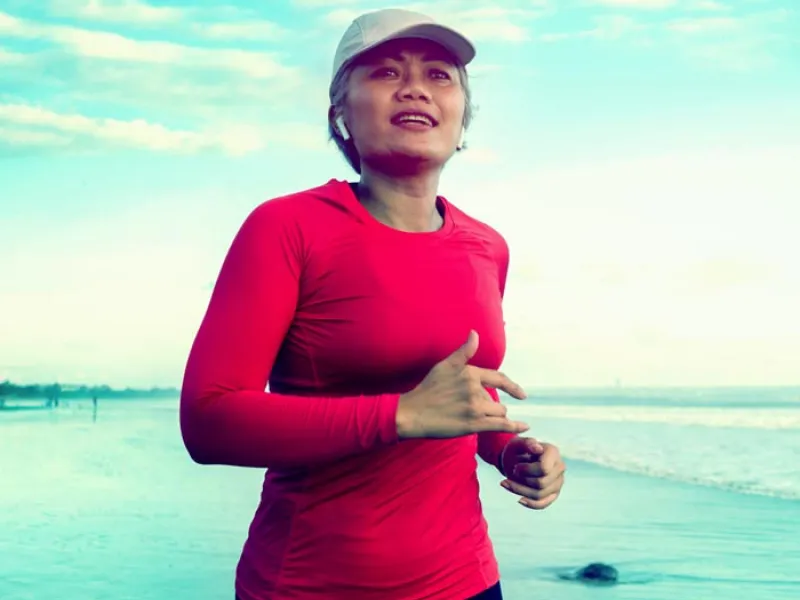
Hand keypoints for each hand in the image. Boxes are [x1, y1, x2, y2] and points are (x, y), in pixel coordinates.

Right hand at [396, 330, 528, 438]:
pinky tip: (524, 427)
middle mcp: (474, 389)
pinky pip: (501, 425)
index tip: (521, 394)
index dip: (512, 387)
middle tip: (469, 411)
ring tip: (472, 419)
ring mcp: (475, 407)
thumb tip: (474, 333)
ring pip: (498, 412)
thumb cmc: (428, 389)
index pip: (498, 379)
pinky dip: (515, 427)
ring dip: (492, 417)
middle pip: (496, 400)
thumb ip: (464, 351)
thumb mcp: (445, 365)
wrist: (413, 413)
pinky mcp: (474, 424)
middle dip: (489, 407)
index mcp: (470, 373)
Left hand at [500, 437, 564, 509]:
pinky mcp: (553, 494)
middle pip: (541, 484)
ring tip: (505, 483)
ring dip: (520, 491)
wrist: (516, 459)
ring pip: (539, 495)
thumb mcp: (518, 444)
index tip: (516, 467)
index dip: (526, 470)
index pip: (544, 469)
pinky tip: (519, 500)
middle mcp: (559, 467)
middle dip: (521, 481)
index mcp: (553, 452)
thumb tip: (537, 447)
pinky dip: (530, 504)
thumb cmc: (517, 450)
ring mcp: (558, 482)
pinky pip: (543, 504)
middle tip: (511, 473)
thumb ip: (526, 443)